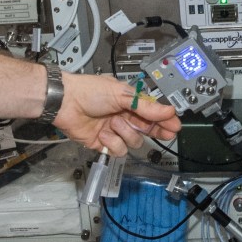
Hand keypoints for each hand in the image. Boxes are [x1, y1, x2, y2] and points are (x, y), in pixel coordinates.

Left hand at [54, 72, 182, 155]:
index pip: (153, 114)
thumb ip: (146, 106)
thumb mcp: (122, 95)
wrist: (65, 102)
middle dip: (156, 131)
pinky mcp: (104, 144)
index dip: (165, 121)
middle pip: (148, 130)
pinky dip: (111, 142)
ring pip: (133, 142)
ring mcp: (115, 131)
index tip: (175, 126)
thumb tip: (169, 110)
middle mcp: (124, 117)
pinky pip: (118, 150)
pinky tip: (102, 133)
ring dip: (125, 132)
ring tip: (112, 122)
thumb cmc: (91, 92)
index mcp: (130, 102)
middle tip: (166, 133)